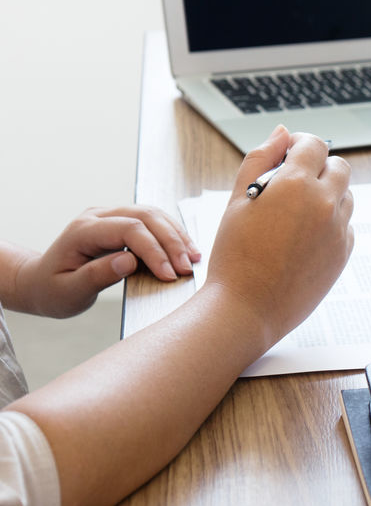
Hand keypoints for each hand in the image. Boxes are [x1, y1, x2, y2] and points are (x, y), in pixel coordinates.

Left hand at [10, 204, 200, 317]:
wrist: (42, 282)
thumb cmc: (54, 290)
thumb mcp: (70, 291)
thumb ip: (97, 276)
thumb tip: (130, 262)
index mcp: (83, 231)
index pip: (129, 229)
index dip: (154, 250)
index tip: (170, 275)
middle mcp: (98, 216)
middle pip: (146, 216)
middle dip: (171, 242)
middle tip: (188, 268)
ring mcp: (111, 215)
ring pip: (154, 214)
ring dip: (177, 236)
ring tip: (193, 259)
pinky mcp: (122, 222)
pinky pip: (154, 221)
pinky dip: (173, 235)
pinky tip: (186, 251)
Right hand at [201, 126, 353, 349]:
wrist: (248, 308)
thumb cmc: (235, 255)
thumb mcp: (238, 200)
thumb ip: (261, 159)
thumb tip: (282, 133)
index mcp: (297, 184)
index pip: (315, 144)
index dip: (301, 144)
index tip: (290, 153)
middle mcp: (325, 203)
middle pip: (339, 167)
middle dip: (319, 167)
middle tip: (293, 182)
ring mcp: (339, 230)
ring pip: (345, 196)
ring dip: (327, 195)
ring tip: (295, 213)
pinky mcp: (344, 253)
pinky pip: (345, 226)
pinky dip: (330, 224)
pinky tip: (303, 238)